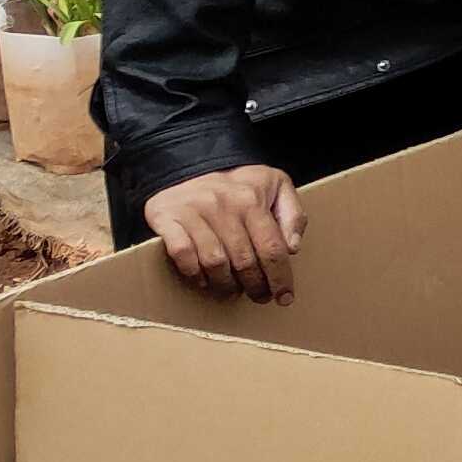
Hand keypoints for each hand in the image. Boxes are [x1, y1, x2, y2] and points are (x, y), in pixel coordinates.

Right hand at [141, 166, 304, 304]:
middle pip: (245, 261)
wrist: (186, 164)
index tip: (284, 297)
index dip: (280, 278)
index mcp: (252, 199)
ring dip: (225, 284)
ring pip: (214, 262)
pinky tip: (203, 279)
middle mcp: (223, 205)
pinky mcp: (168, 217)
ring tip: (232, 290)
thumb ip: (293, 214)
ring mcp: (194, 211)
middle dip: (255, 286)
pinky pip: (182, 254)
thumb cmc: (237, 184)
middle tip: (259, 296)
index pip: (272, 248)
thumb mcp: (276, 185)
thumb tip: (293, 247)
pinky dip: (193, 273)